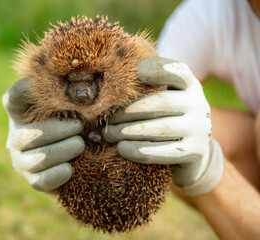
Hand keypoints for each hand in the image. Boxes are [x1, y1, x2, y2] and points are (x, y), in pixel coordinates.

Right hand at [2, 79, 84, 191]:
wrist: (77, 160)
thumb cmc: (73, 125)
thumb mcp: (68, 108)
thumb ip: (68, 98)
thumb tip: (81, 89)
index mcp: (21, 113)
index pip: (13, 99)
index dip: (22, 92)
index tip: (35, 85)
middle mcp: (16, 136)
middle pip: (34, 134)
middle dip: (62, 129)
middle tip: (79, 126)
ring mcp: (21, 160)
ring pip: (41, 158)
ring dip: (66, 150)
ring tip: (80, 144)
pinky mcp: (32, 180)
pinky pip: (44, 179)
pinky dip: (61, 172)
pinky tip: (72, 166)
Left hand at [102, 57, 223, 195]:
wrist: (190, 149)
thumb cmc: (165, 115)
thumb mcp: (163, 96)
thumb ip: (145, 87)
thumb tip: (109, 86)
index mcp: (189, 84)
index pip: (176, 71)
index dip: (156, 70)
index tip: (136, 71)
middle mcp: (198, 104)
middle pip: (161, 102)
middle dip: (128, 111)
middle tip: (107, 118)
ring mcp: (199, 129)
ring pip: (161, 128)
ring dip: (129, 131)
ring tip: (109, 134)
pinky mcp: (195, 152)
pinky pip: (164, 152)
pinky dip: (139, 150)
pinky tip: (121, 148)